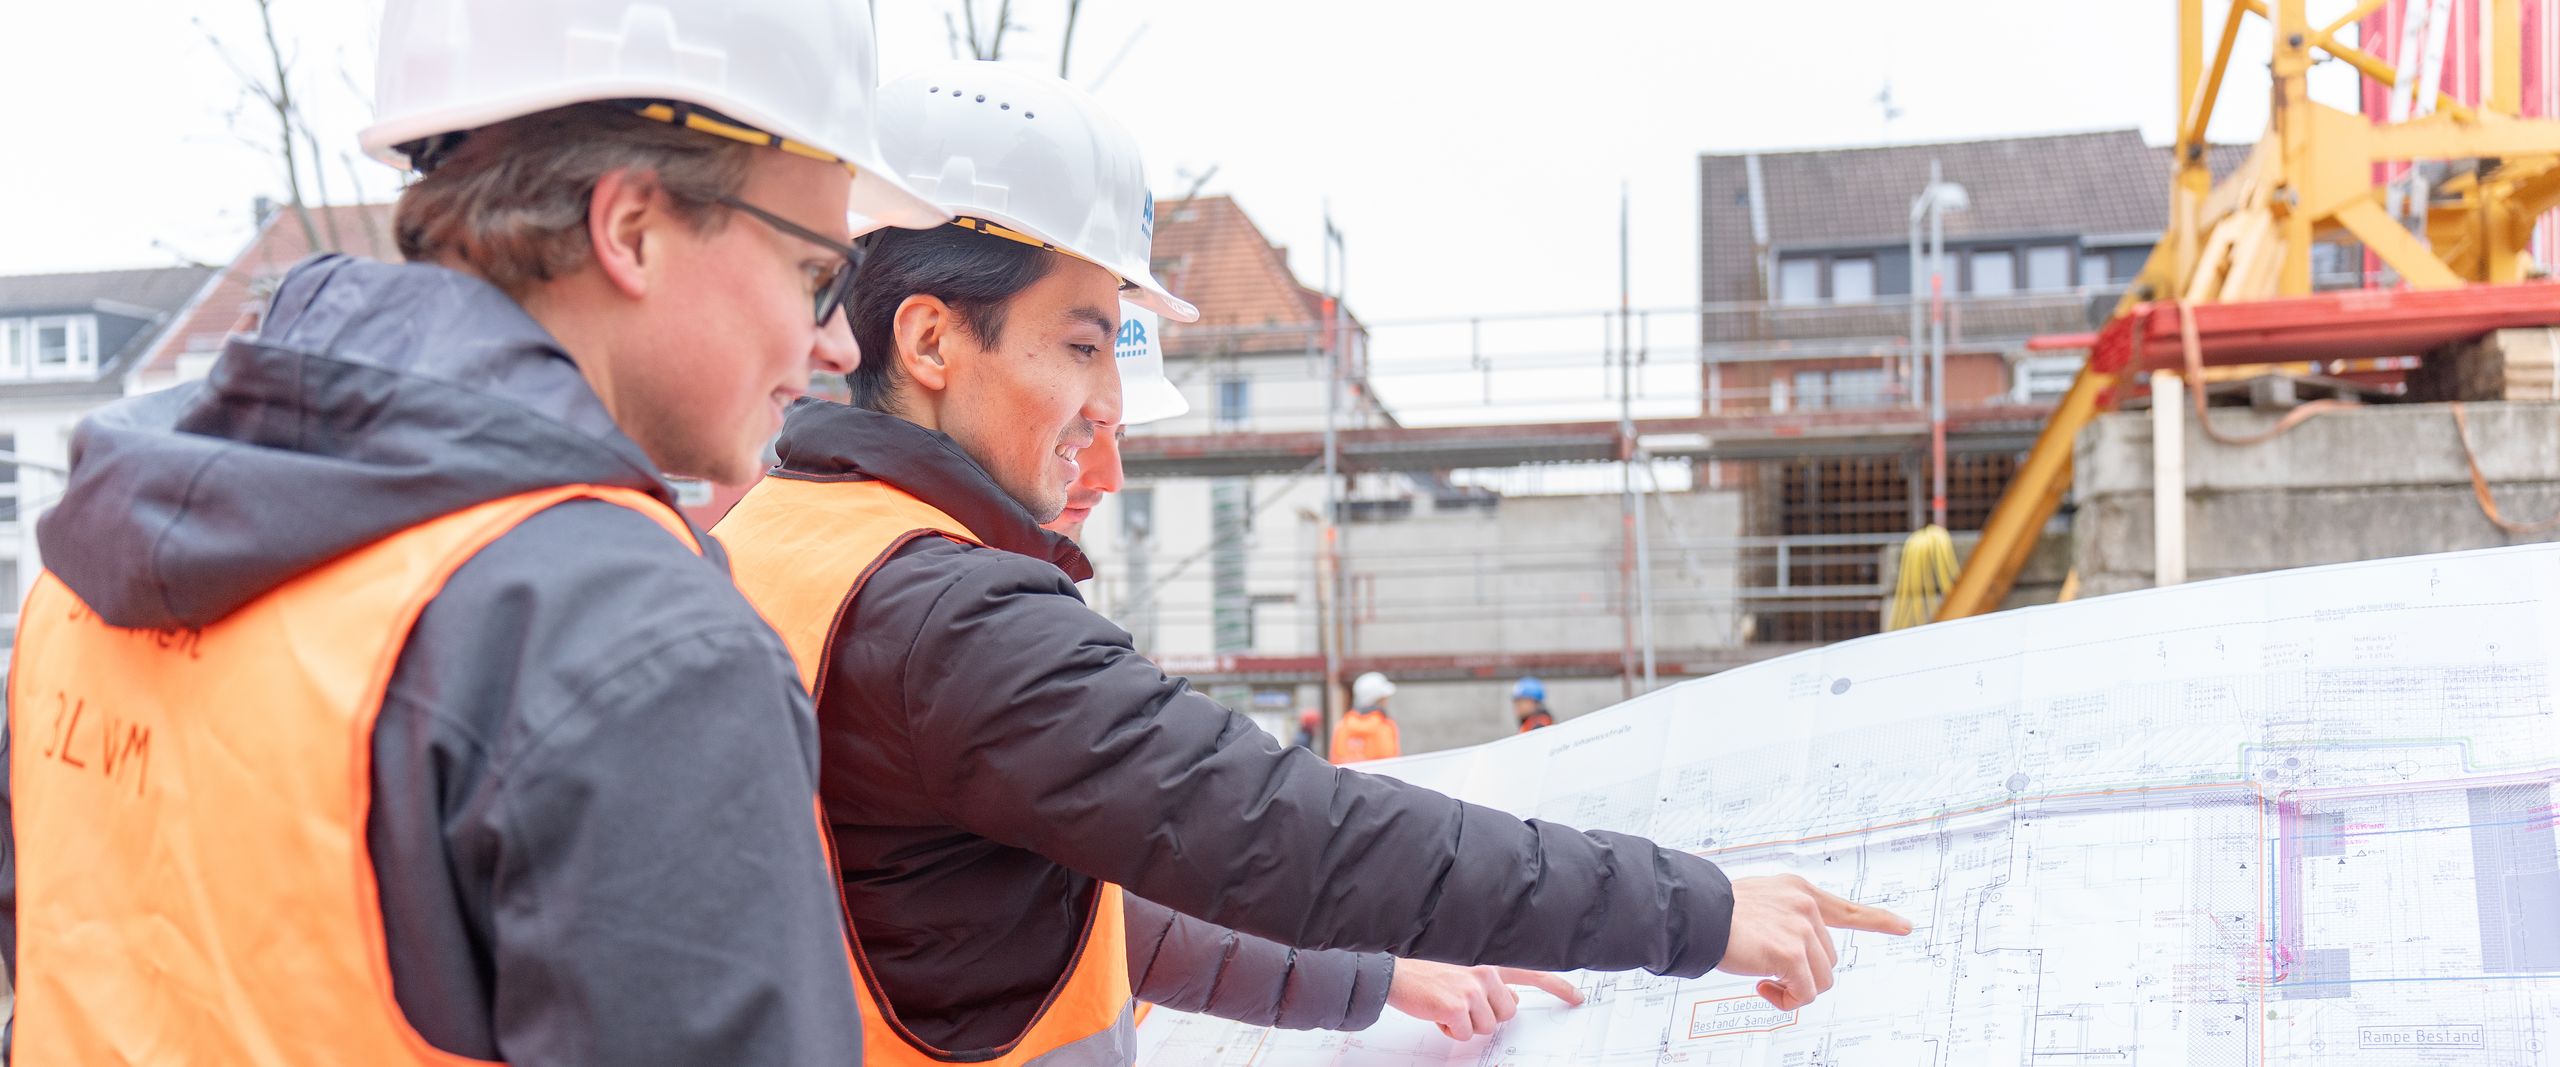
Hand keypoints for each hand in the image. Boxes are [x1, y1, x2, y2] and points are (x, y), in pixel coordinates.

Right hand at [1385, 959, 1583, 1040]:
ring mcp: (1471, 989)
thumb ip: (1490, 983)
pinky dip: (1451, 1031)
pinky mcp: (1456, 1007)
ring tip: (1447, 1007)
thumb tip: (1511, 1000)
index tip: (1576, 997)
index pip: (1532, 972)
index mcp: (1488, 963)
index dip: (1557, 987)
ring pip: (1487, 1027)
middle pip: (1507, 1013)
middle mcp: (1484, 972)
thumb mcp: (1463, 971)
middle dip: (1487, 1017)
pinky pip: (1465, 1034)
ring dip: (1466, 1025)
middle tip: (1463, 1006)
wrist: (1396, 974)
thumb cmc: (1426, 973)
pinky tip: (1438, 1013)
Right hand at [1717, 874, 1911, 1011]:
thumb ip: (1783, 919)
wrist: (1692, 912)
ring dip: (1795, 988)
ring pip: (1821, 979)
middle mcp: (1804, 905)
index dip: (1878, 920)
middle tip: (1770, 975)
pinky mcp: (1791, 953)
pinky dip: (1786, 999)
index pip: (1846, 909)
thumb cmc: (1713, 912)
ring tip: (1764, 980)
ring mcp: (1800, 928)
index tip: (1904, 926)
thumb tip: (1794, 956)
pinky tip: (1762, 987)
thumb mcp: (1757, 903)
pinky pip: (1804, 993)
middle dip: (1803, 973)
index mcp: (1798, 890)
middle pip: (1828, 959)